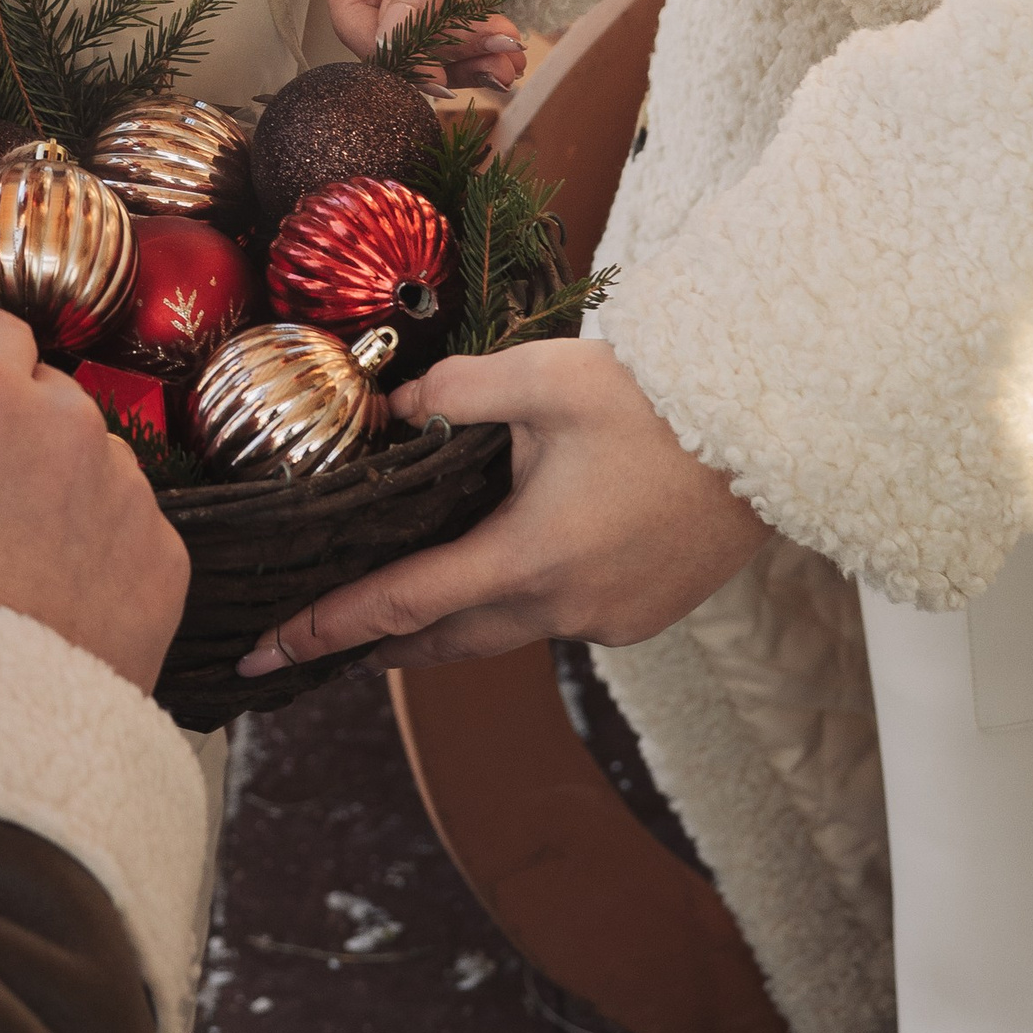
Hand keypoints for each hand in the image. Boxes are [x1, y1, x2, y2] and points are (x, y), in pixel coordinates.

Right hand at [0, 311, 190, 693]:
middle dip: (17, 436)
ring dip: (61, 494)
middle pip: (49, 398)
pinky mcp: (165, 559)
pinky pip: (130, 532)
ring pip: (93, 464)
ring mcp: (126, 491)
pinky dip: (99, 557)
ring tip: (9, 573)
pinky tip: (50, 604)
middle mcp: (71, 422)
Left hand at [237, 338, 769, 676]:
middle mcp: (561, 608)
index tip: (267, 655)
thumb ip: (454, 394)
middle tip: (316, 641)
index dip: (325, 629)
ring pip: (502, 633)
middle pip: (444, 641)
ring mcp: (606, 622)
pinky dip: (516, 604)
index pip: (400, 605)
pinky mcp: (640, 618)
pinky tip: (509, 566)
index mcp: (525, 557)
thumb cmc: (653, 401)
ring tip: (399, 604)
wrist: (765, 434)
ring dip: (450, 622)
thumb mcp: (540, 377)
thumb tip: (393, 408)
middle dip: (377, 642)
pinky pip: (555, 621)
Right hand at [319, 0, 548, 55]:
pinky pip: (470, 28)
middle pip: (395, 30)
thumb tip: (392, 45)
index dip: (383, 46)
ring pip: (435, 39)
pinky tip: (512, 58)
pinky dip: (490, 49)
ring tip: (508, 66)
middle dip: (439, 55)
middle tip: (483, 67)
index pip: (351, 5)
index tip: (425, 72)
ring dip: (469, 60)